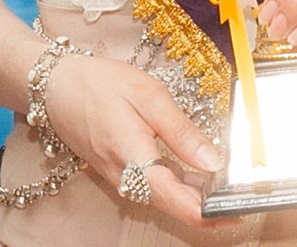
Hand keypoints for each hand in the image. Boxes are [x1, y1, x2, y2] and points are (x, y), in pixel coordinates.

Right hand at [46, 54, 223, 227]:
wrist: (55, 85)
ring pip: (165, 198)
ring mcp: (121, 179)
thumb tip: (214, 162)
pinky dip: (178, 183)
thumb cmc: (99, 84)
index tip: (240, 207)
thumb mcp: (148, 95)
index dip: (214, 212)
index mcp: (136, 162)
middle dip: (211, 206)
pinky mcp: (119, 171)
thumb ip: (182, 131)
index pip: (182, 205)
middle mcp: (127, 181)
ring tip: (226, 182)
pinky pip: (153, 186)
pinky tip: (196, 170)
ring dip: (196, 195)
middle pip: (176, 207)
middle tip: (242, 194)